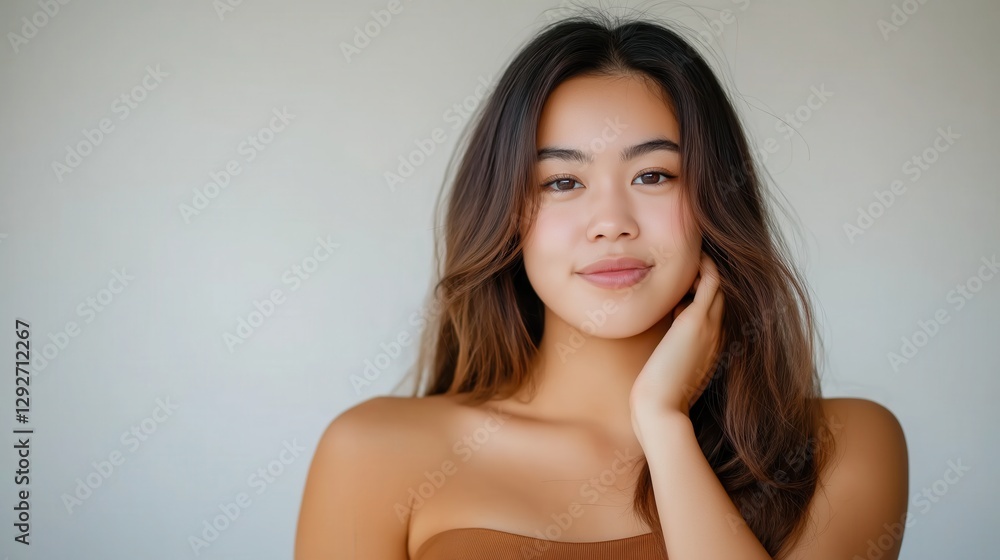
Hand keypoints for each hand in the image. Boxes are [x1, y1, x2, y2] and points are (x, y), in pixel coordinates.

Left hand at [629, 252, 724, 424]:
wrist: (660, 409)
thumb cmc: (660, 394)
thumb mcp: (672, 366)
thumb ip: (675, 347)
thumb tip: (667, 333)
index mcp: (712, 345)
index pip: (714, 308)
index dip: (701, 290)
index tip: (683, 280)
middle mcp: (717, 333)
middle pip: (721, 292)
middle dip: (707, 274)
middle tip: (688, 258)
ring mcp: (710, 326)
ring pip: (720, 283)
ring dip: (707, 266)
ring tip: (690, 251)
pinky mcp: (696, 321)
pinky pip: (710, 281)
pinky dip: (704, 265)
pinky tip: (690, 256)